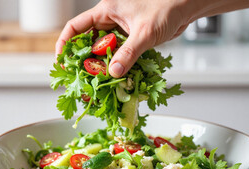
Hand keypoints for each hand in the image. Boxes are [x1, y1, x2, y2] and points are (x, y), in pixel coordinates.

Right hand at [55, 0, 191, 77]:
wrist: (186, 7)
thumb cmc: (167, 8)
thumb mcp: (144, 33)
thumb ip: (128, 54)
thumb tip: (113, 72)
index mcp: (106, 10)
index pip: (76, 26)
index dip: (65, 43)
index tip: (61, 60)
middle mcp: (109, 20)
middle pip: (86, 41)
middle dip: (82, 59)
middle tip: (79, 77)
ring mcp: (119, 30)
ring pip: (101, 50)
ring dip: (99, 65)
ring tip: (95, 81)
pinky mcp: (129, 39)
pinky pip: (116, 54)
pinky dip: (114, 65)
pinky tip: (113, 77)